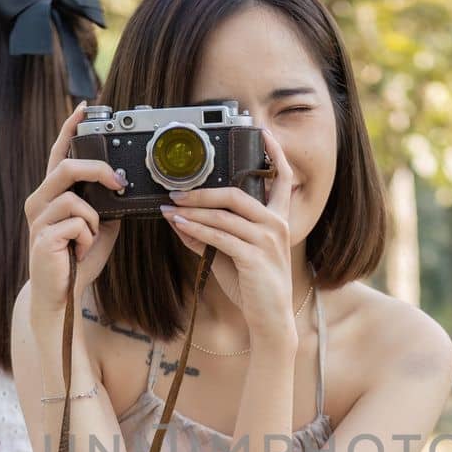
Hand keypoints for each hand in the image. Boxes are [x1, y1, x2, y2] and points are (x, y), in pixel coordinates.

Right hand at [25, 102, 127, 339]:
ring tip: (87, 240)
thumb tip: (124, 188)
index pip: (59, 154)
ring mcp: (38, 218)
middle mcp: (39, 201)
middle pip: (66, 168)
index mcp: (51, 194)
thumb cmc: (77, 260)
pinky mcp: (42, 237)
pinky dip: (88, 239)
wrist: (60, 295)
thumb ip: (106, 206)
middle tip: (118, 183)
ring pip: (75, 200)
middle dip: (98, 170)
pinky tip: (79, 252)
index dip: (70, 129)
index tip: (85, 107)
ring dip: (93, 222)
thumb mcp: (99, 228)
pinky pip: (77, 224)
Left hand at [160, 128, 298, 344]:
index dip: (273, 154)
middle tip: (176, 190)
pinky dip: (196, 228)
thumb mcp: (229, 256)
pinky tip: (179, 224)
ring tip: (170, 207)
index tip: (261, 131)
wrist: (269, 321)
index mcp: (278, 220)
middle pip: (236, 194)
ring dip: (193, 210)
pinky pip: (220, 235)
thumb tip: (180, 221)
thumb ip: (209, 236)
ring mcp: (267, 240)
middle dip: (202, 191)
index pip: (281, 179)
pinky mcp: (254, 256)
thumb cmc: (253, 287)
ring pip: (224, 215)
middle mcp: (276, 225)